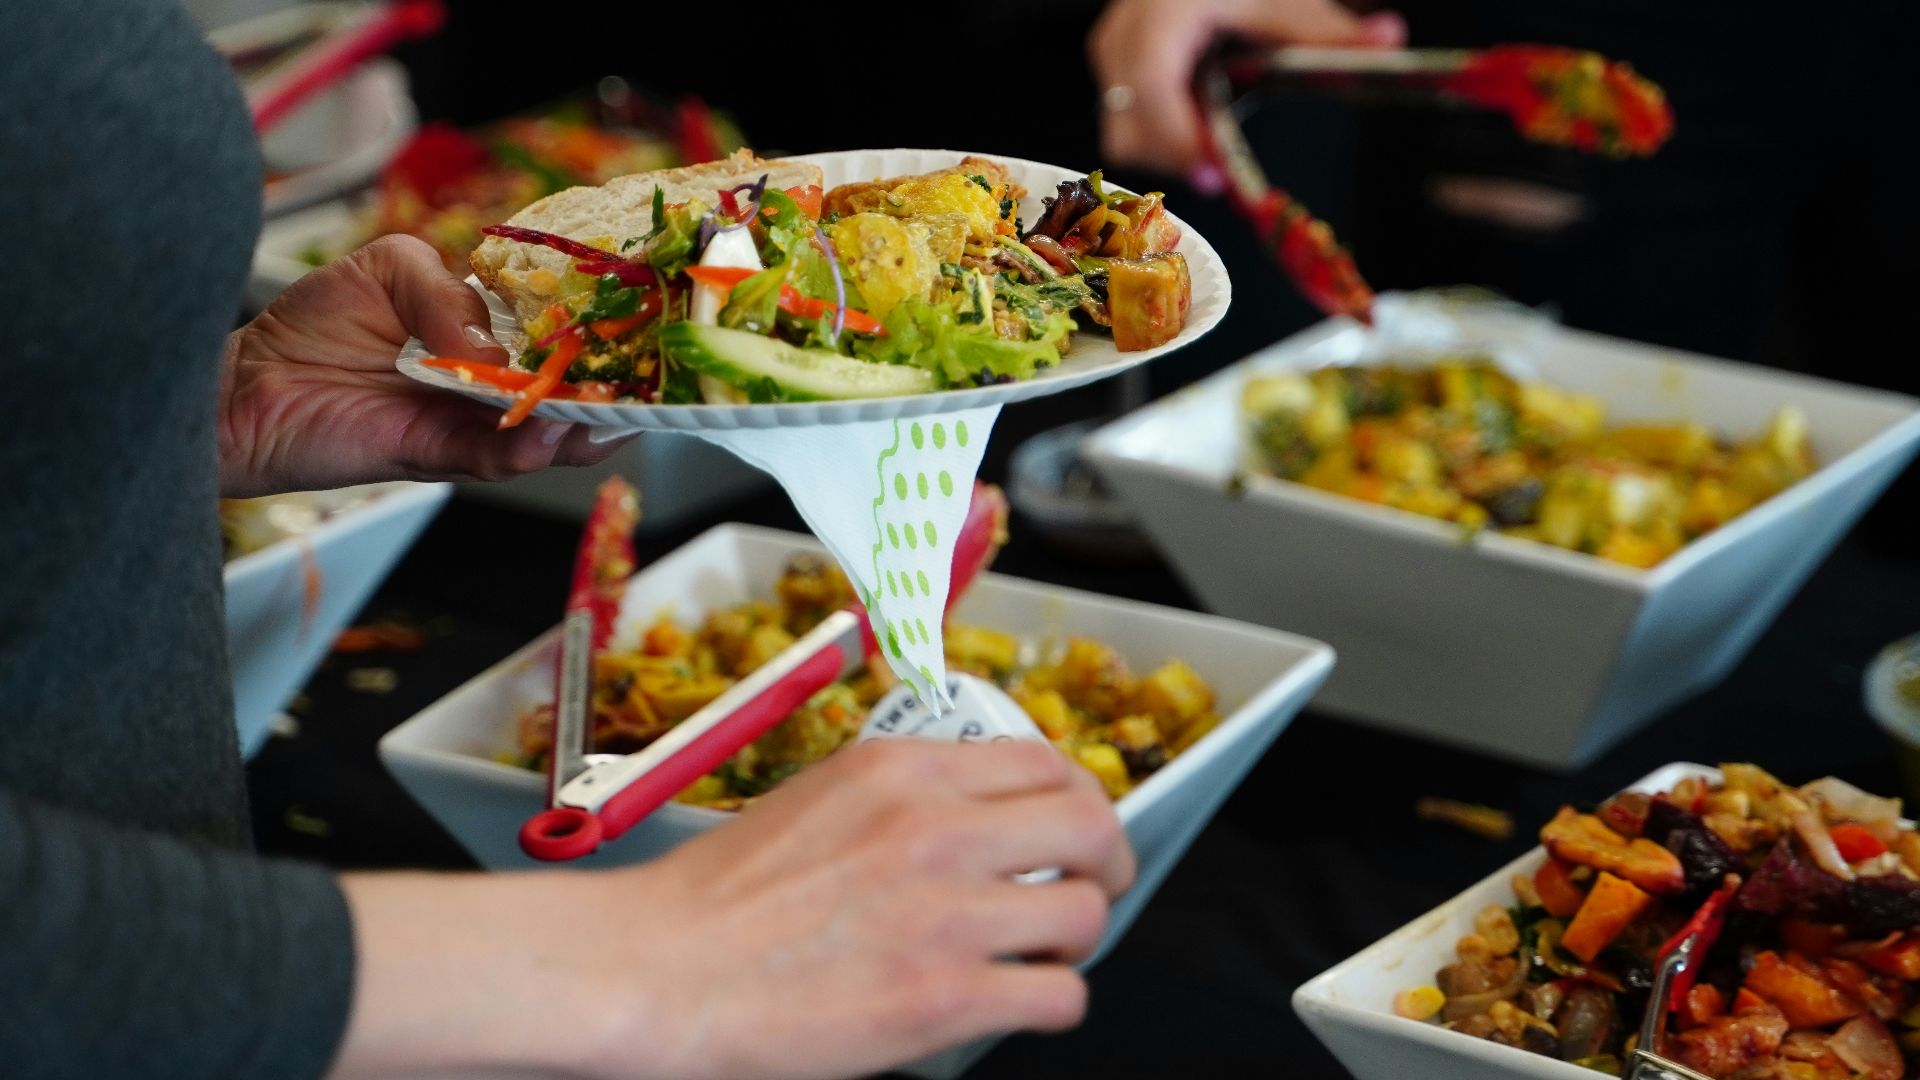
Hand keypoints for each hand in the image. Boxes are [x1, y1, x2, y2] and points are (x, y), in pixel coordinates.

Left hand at [219, 234, 626, 497]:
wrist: (246, 386)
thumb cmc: (314, 324)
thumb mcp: (390, 268)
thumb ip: (446, 293)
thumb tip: (488, 347)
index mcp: (483, 333)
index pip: (553, 331)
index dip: (594, 331)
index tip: (635, 324)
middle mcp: (485, 384)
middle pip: (564, 389)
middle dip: (609, 388)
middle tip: (648, 381)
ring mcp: (466, 423)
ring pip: (541, 431)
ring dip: (580, 426)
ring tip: (611, 414)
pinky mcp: (434, 454)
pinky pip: (491, 456)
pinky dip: (524, 448)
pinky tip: (548, 433)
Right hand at [333, 740, 1133, 1079]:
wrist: (659, 970)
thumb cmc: (718, 898)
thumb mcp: (820, 800)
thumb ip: (905, 798)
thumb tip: (978, 815)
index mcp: (902, 771)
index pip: (1043, 761)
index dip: (1078, 797)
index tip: (1074, 825)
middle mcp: (936, 829)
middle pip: (1088, 824)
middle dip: (1106, 861)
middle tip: (1095, 887)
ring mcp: (946, 913)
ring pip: (1085, 913)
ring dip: (1078, 938)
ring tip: (1048, 953)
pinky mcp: (945, 997)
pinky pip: (1059, 996)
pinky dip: (1054, 1003)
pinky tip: (1020, 1003)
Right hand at [1089, 0, 1406, 179]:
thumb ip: (1325, 28)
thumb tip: (1386, 40)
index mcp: (1160, 13)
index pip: (1150, 91)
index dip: (1178, 140)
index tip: (1216, 172)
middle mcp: (1124, 34)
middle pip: (1130, 127)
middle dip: (1175, 156)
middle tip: (1224, 172)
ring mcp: (1115, 50)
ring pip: (1125, 130)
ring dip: (1170, 147)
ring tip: (1215, 141)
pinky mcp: (1117, 62)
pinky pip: (1128, 116)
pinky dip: (1164, 128)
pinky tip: (1200, 118)